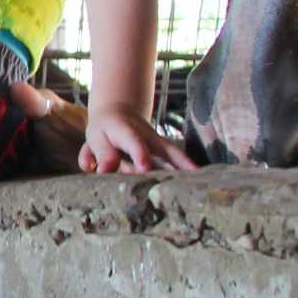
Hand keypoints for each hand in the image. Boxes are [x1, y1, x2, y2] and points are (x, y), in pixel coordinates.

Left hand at [79, 100, 198, 173]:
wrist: (119, 114)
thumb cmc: (105, 131)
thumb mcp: (96, 139)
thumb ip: (100, 154)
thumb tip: (102, 171)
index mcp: (126, 130)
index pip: (134, 142)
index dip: (140, 154)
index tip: (145, 167)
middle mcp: (148, 136)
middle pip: (164, 148)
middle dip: (177, 160)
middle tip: (190, 175)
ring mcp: (159, 144)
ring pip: (175, 154)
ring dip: (187, 166)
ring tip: (201, 180)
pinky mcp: (165, 153)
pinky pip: (177, 160)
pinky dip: (187, 169)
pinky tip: (199, 183)